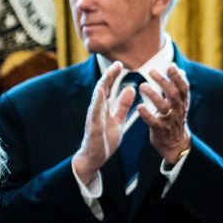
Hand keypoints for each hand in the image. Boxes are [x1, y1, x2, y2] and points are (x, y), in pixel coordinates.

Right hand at [71, 63, 133, 185]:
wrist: (94, 158)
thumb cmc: (104, 139)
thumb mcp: (118, 120)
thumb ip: (122, 106)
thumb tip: (130, 89)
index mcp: (103, 107)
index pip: (107, 88)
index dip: (113, 75)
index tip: (120, 64)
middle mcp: (97, 109)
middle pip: (102, 89)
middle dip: (108, 76)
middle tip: (116, 64)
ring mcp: (94, 117)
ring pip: (97, 98)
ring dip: (103, 85)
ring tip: (109, 74)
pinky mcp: (93, 126)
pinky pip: (95, 112)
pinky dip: (97, 101)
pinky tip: (100, 93)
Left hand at [138, 65, 191, 164]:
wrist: (176, 143)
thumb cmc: (175, 118)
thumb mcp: (180, 103)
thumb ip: (177, 87)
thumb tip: (178, 69)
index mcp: (182, 102)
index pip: (183, 87)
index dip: (177, 77)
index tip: (170, 66)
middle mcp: (177, 110)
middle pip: (172, 94)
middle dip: (163, 81)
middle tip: (151, 71)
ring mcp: (169, 120)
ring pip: (162, 107)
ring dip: (152, 95)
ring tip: (142, 86)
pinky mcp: (159, 130)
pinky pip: (153, 121)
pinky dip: (146, 114)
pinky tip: (139, 106)